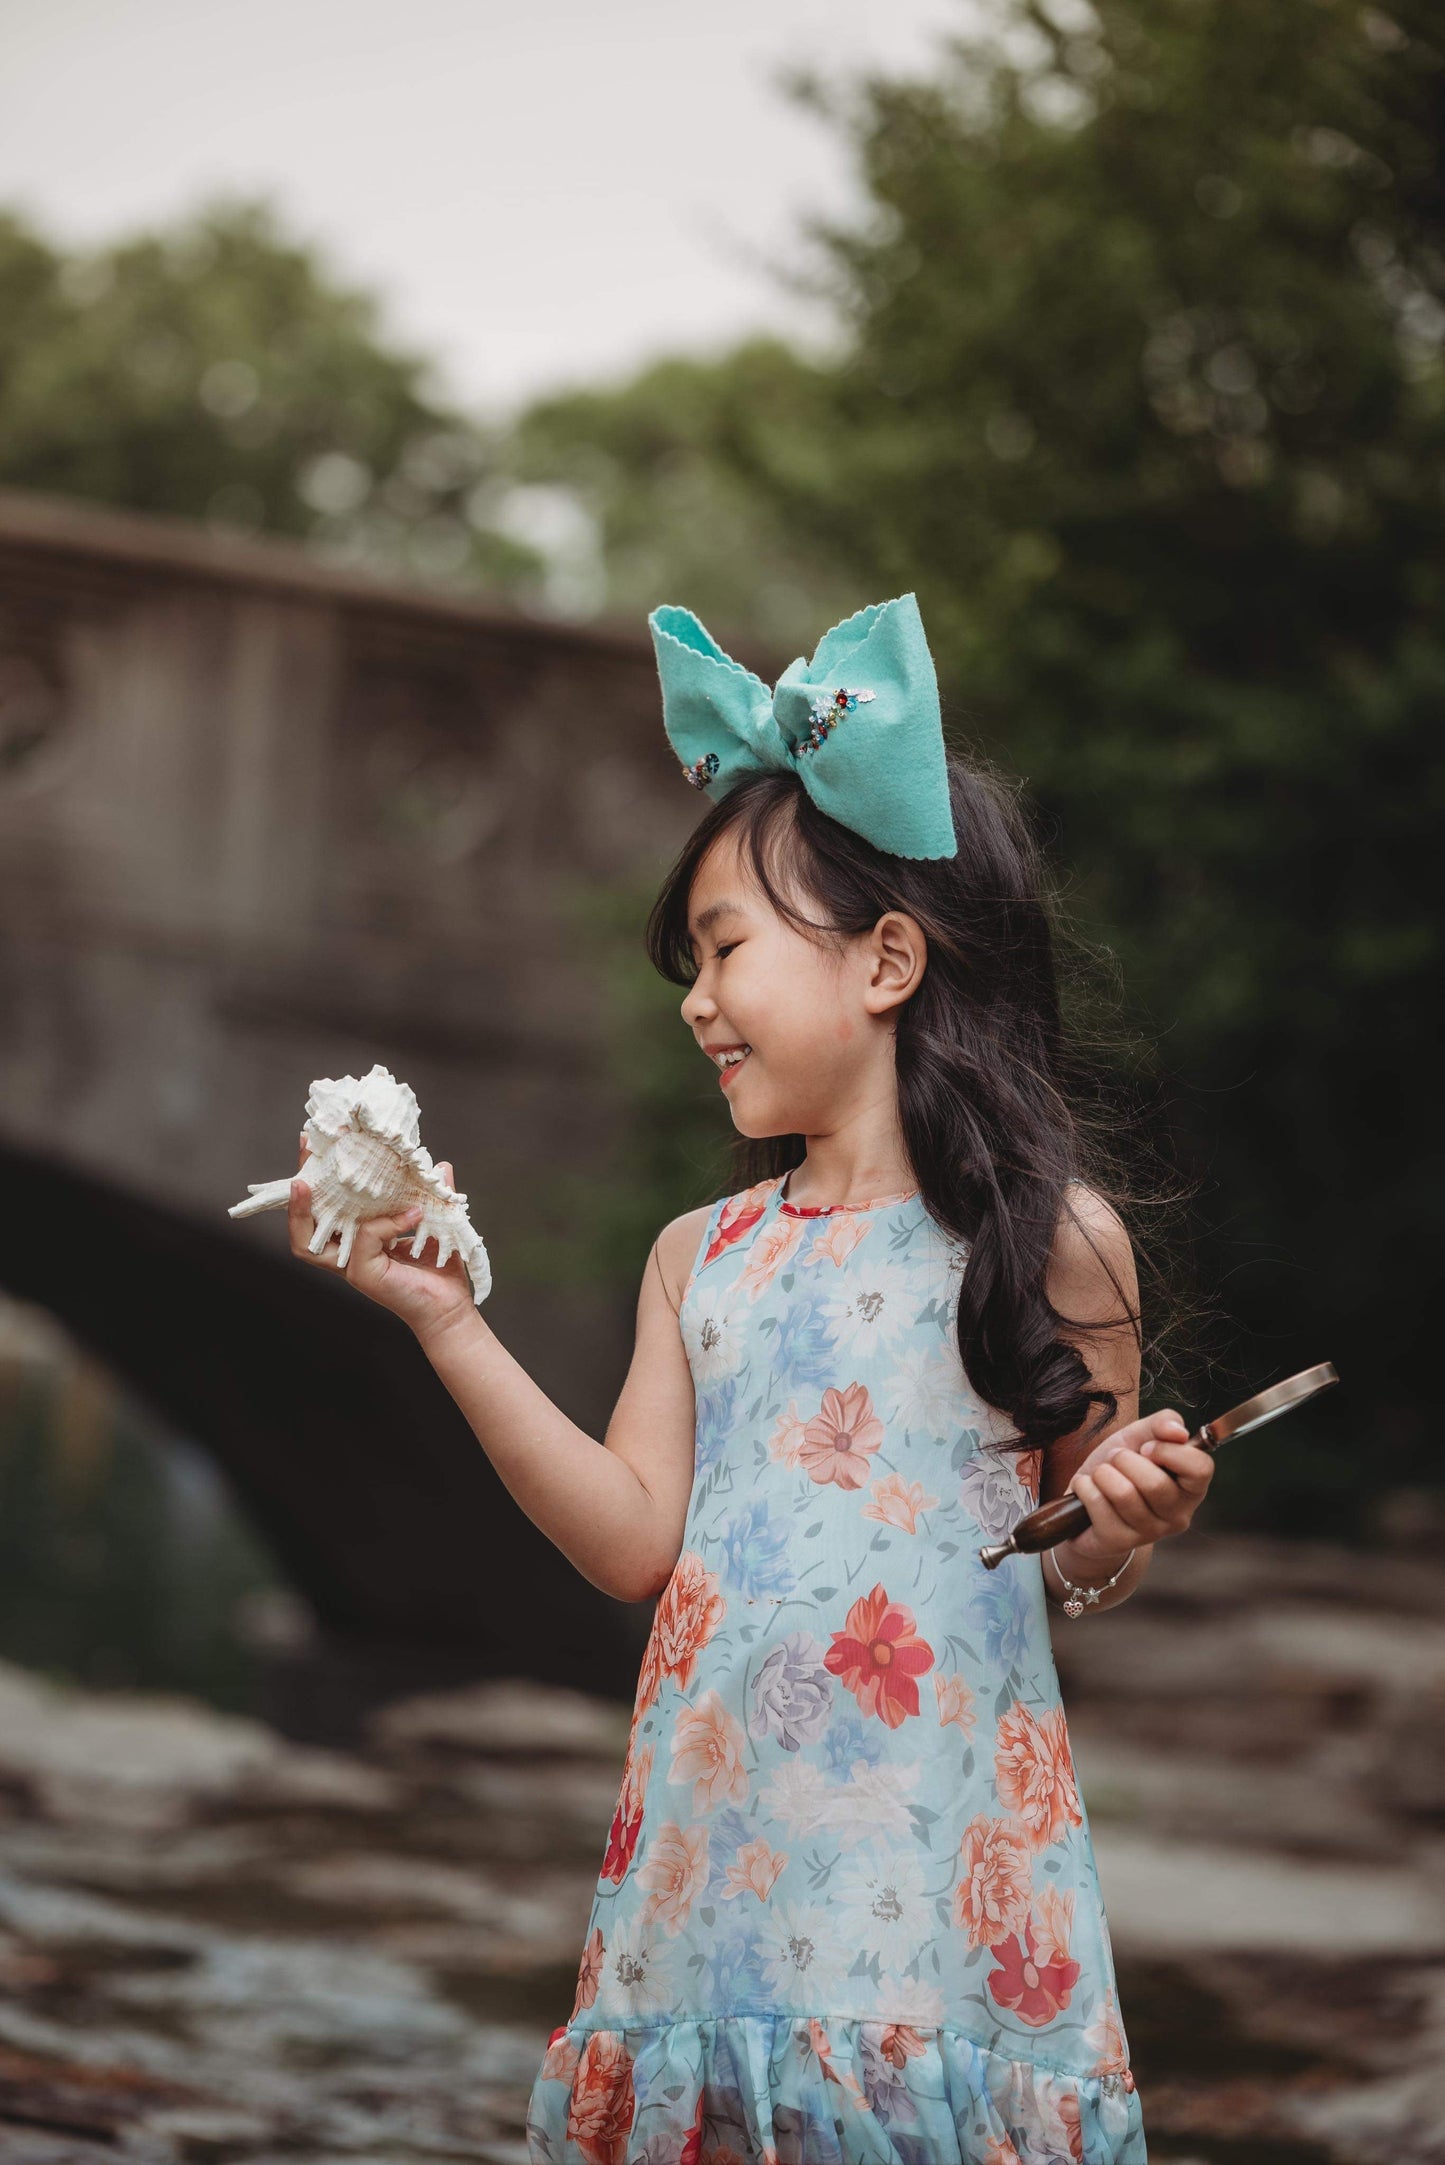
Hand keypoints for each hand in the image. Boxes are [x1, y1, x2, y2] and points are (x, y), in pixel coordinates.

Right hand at [287, 1133, 479, 1341]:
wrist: (451, 1307)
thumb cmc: (439, 1272)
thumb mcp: (432, 1223)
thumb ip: (431, 1194)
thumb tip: (440, 1165)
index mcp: (356, 1239)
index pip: (323, 1209)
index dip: (313, 1180)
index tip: (311, 1146)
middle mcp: (347, 1253)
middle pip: (302, 1227)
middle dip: (295, 1192)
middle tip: (303, 1158)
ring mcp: (351, 1266)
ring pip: (307, 1245)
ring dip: (302, 1213)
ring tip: (305, 1184)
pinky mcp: (364, 1274)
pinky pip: (364, 1239)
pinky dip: (386, 1223)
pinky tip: (411, 1214)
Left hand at [1063, 1408, 1214, 1569]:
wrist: (1086, 1500)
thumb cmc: (1121, 1466)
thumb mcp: (1140, 1436)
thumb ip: (1163, 1424)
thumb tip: (1178, 1431)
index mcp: (1191, 1488)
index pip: (1201, 1468)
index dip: (1168, 1451)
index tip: (1146, 1448)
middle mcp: (1178, 1516)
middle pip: (1155, 1484)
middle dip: (1124, 1460)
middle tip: (1116, 1459)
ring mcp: (1150, 1533)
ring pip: (1123, 1493)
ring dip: (1103, 1473)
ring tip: (1102, 1475)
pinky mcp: (1119, 1542)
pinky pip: (1097, 1503)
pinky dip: (1085, 1487)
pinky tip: (1089, 1491)